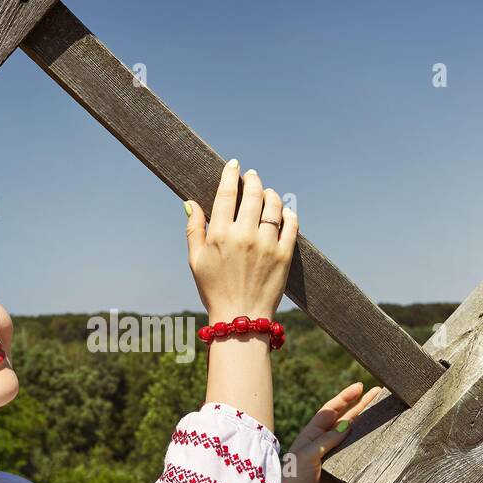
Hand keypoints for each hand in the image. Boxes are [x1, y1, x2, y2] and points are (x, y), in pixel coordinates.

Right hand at [185, 158, 297, 321]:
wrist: (241, 317)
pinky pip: (291, 224)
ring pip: (273, 205)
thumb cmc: (214, 289)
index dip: (230, 174)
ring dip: (270, 194)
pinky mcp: (285, 254)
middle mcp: (244, 235)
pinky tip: (284, 211)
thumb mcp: (196, 260)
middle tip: (252, 176)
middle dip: (252, 179)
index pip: (226, 193)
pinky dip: (288, 213)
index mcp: (220, 235)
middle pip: (252, 193)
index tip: (234, 165)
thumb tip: (190, 203)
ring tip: (267, 193)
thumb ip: (194, 229)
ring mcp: (266, 244)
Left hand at [272, 381, 386, 482]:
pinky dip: (372, 453)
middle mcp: (325, 446)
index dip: (345, 398)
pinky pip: (360, 462)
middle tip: (381, 392)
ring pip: (356, 440)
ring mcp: (336, 461)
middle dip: (363, 407)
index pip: (331, 411)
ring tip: (387, 412)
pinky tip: (386, 442)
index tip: (360, 385)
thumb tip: (348, 425)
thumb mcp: (306, 456)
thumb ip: (327, 440)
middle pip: (347, 421)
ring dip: (370, 427)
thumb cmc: (292, 482)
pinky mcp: (345, 478)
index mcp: (312, 436)